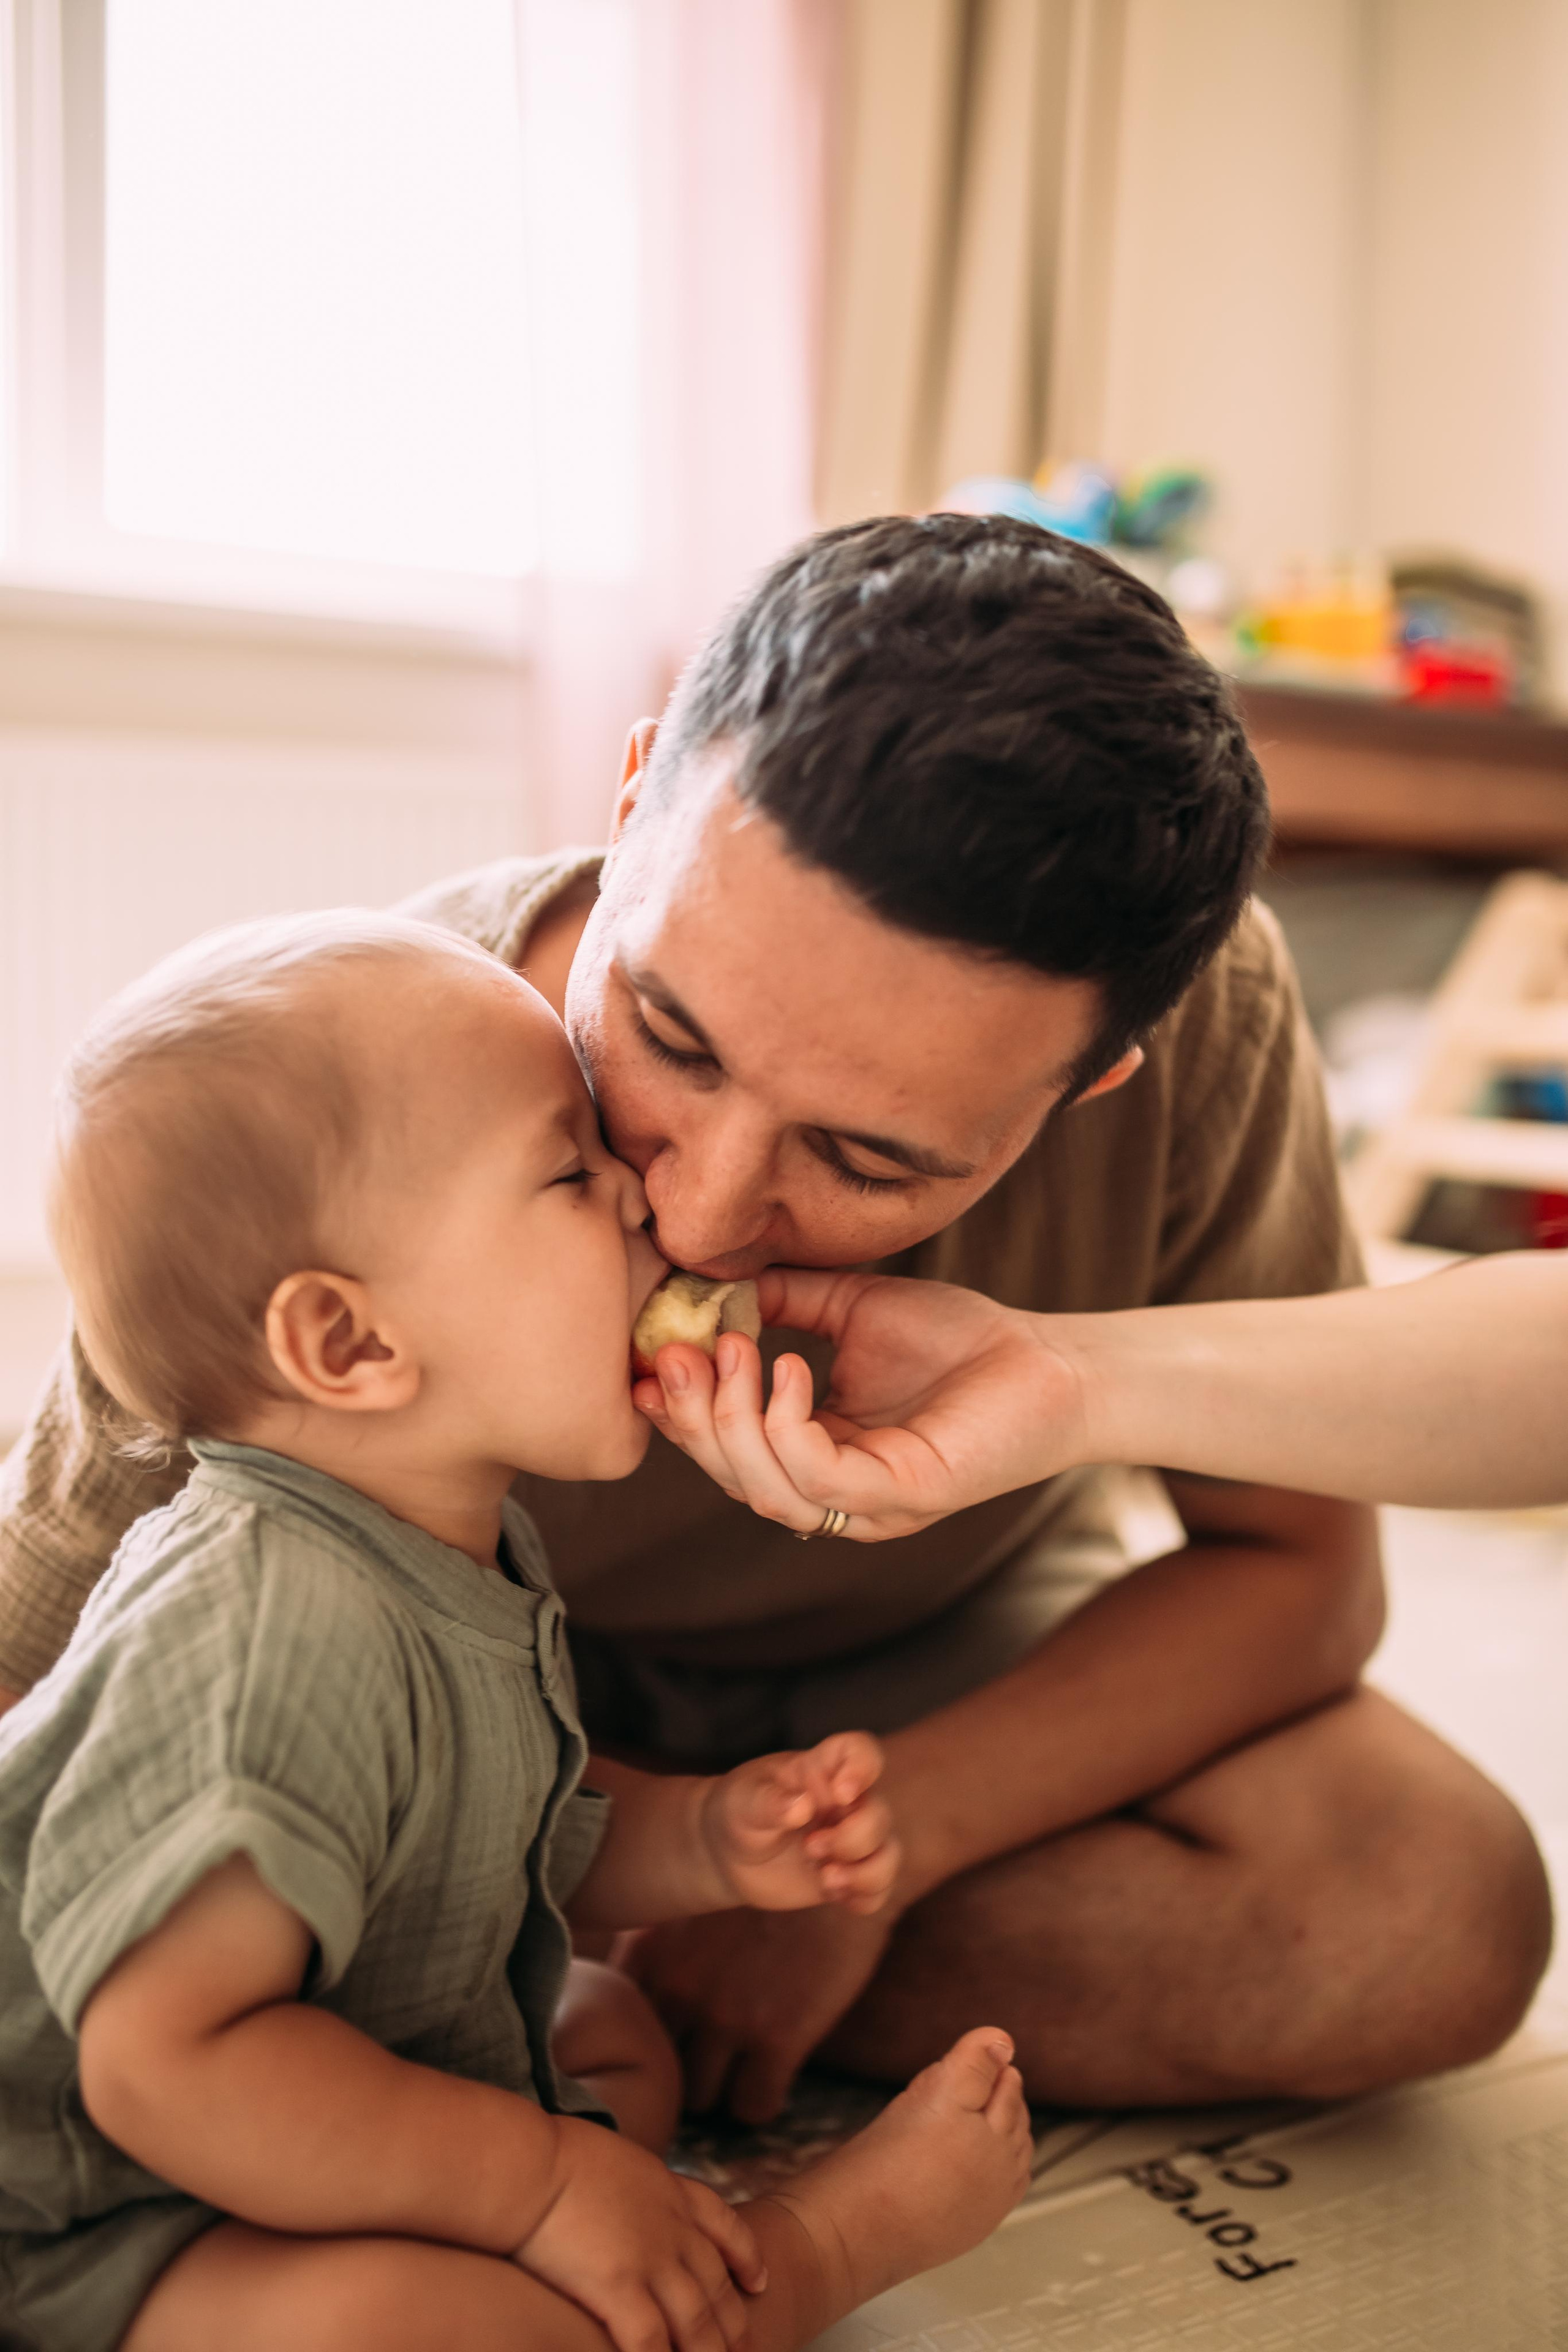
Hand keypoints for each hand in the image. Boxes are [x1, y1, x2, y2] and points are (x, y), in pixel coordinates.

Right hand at [516, 2112, 764, 2351]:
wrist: (531, 2163)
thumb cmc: (552, 2158)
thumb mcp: (613, 2160)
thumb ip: (631, 2188)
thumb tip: (621, 2203)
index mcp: (669, 2191)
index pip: (724, 2225)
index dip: (747, 2256)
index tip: (759, 2280)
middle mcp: (671, 2228)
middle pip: (716, 2285)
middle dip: (735, 2324)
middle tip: (750, 2351)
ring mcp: (650, 2260)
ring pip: (696, 2321)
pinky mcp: (619, 2288)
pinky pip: (653, 2341)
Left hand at [625, 1902, 895, 2123]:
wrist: (837, 1859)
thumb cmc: (761, 1882)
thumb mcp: (690, 1902)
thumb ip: (651, 1946)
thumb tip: (624, 1992)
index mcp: (650, 1950)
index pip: (614, 2024)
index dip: (636, 2040)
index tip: (656, 2042)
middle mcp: (680, 1986)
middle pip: (655, 2067)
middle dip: (675, 2070)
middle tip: (700, 2061)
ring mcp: (728, 2016)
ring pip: (699, 2096)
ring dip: (716, 2088)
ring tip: (733, 2073)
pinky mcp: (779, 2037)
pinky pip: (752, 2105)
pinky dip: (758, 2099)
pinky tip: (769, 2077)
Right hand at [634, 1269, 1085, 1539]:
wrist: (1051, 1359)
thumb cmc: (962, 1339)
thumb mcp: (852, 1308)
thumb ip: (784, 1300)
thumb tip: (714, 1277)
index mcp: (816, 1453)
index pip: (724, 1449)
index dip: (675, 1413)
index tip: (644, 1357)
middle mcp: (834, 1492)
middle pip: (730, 1476)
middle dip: (689, 1417)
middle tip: (673, 1352)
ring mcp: (867, 1505)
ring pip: (763, 1490)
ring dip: (730, 1419)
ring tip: (732, 1348)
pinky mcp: (903, 1497)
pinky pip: (820, 1481)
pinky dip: (788, 1426)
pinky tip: (788, 1367)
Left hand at [701, 1731, 898, 1915]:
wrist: (727, 1854)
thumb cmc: (737, 1812)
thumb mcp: (743, 1802)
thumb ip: (769, 1801)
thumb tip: (802, 1806)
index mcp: (820, 1770)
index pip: (861, 1751)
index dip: (863, 1768)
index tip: (841, 1794)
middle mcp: (843, 1804)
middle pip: (879, 1813)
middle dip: (852, 1837)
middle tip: (810, 1847)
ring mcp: (848, 1840)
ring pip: (888, 1852)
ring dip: (866, 1872)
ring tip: (826, 1879)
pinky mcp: (847, 1875)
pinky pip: (879, 1888)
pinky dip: (866, 1896)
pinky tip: (834, 1896)